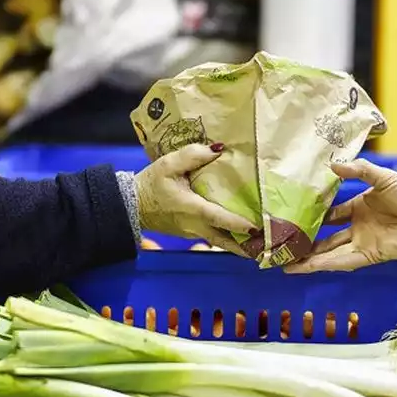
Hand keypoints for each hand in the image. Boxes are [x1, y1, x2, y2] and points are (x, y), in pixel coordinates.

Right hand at [134, 143, 257, 254]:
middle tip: (267, 246)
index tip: (257, 227)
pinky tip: (238, 232)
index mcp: (192, 208)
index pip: (219, 218)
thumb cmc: (150, 184)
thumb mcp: (169, 164)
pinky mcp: (188, 234)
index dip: (239, 223)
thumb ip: (193, 155)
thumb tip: (218, 149)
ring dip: (238, 243)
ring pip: (219, 241)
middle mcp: (195, 226)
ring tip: (259, 243)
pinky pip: (211, 238)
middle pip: (225, 241)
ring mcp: (191, 233)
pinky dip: (226, 237)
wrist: (130, 204)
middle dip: (245, 246)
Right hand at [284, 159, 396, 273]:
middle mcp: (357, 227)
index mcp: (358, 207)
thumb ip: (359, 171)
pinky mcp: (369, 255)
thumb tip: (332, 164)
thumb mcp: (383, 177)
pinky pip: (342, 261)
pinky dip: (324, 264)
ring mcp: (362, 242)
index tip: (292, 215)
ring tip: (285, 262)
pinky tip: (306, 267)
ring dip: (309, 258)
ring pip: (329, 252)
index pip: (330, 212)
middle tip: (282, 244)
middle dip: (305, 242)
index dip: (313, 214)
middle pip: (325, 237)